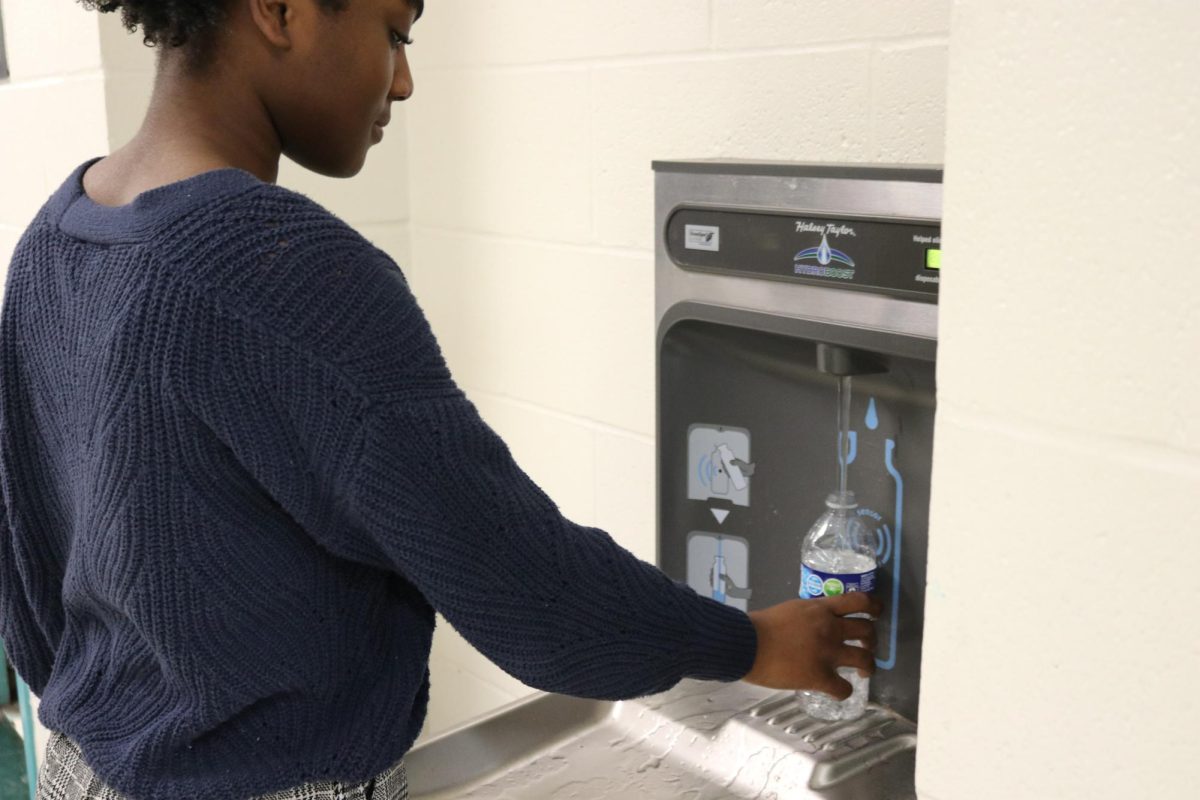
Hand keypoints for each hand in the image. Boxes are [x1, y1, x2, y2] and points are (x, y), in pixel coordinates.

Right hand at [741, 593, 881, 698]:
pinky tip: (838, 690)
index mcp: (821, 609)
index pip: (859, 601)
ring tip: (864, 672)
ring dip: (868, 667)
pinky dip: (845, 691)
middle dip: (871, 640)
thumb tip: (816, 623)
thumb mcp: (791, 609)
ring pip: (865, 659)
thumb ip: (810, 614)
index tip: (877, 613)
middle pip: (867, 631)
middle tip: (867, 647)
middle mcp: (830, 628)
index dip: (874, 607)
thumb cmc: (761, 626)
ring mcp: (828, 653)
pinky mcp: (820, 676)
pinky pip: (844, 688)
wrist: (746, 644)